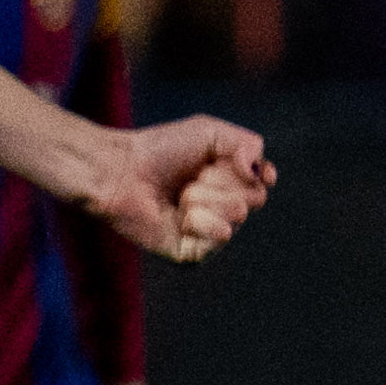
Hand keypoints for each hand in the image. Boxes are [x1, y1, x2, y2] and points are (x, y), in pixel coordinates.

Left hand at [76, 116, 273, 261]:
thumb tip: (264, 177)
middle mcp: (221, 211)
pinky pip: (220, 236)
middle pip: (254, 199)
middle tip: (192, 178)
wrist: (121, 170)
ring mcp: (207, 234)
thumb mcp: (211, 132)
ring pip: (238, 215)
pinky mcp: (194, 252)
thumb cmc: (160, 150)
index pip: (262, 184)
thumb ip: (249, 145)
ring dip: (206, 198)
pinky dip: (201, 220)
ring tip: (179, 195)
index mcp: (228, 186)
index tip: (234, 164)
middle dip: (222, 181)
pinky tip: (179, 216)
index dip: (253, 173)